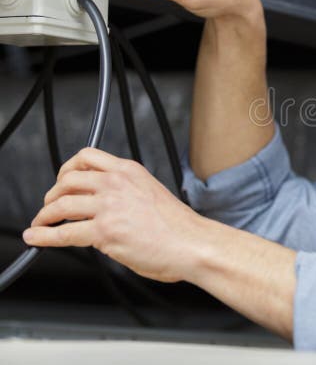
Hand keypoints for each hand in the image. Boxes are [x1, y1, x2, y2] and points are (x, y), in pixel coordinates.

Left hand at [24, 147, 208, 282]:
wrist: (192, 243)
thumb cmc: (179, 226)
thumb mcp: (151, 192)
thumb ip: (126, 193)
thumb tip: (103, 207)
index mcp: (130, 171)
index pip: (87, 157)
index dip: (67, 169)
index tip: (63, 181)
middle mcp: (117, 184)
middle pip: (68, 178)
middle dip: (53, 193)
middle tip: (50, 205)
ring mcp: (109, 206)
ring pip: (60, 204)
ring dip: (44, 215)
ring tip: (40, 224)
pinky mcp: (104, 231)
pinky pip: (63, 233)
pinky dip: (43, 236)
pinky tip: (37, 238)